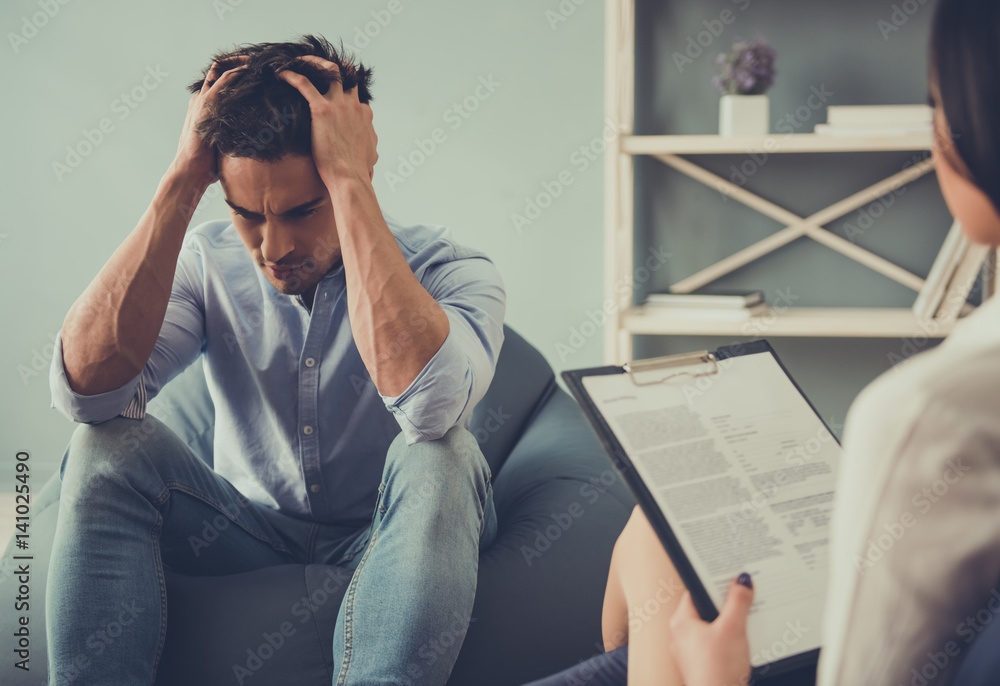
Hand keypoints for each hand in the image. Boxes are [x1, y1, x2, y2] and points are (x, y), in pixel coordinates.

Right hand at [171, 57, 247, 187]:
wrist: (190, 170)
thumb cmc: (206, 165)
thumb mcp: (222, 144)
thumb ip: (232, 136)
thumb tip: (253, 144)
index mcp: (203, 107)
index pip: (218, 81)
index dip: (236, 74)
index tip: (256, 74)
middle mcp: (201, 99)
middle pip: (218, 69)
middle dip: (238, 62)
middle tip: (260, 63)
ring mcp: (203, 100)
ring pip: (220, 69)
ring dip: (241, 63)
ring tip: (260, 63)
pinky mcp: (207, 104)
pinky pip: (224, 79)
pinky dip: (240, 71)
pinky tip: (254, 70)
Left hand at [276, 55, 377, 187]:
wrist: (350, 178)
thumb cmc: (359, 172)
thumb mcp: (372, 155)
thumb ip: (370, 146)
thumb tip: (372, 154)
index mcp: (364, 114)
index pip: (355, 95)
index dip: (343, 92)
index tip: (330, 94)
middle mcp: (354, 105)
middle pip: (346, 75)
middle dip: (331, 68)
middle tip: (316, 67)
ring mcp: (339, 105)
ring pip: (329, 70)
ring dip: (314, 63)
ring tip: (299, 62)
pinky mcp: (322, 109)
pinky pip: (304, 83)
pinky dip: (291, 75)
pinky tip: (281, 73)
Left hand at [668, 574, 754, 685]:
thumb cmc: (718, 669)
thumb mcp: (733, 628)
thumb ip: (738, 602)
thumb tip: (741, 581)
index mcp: (681, 621)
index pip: (696, 592)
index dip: (714, 585)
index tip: (729, 580)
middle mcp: (681, 636)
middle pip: (706, 610)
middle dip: (725, 607)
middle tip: (741, 603)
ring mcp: (690, 652)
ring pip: (712, 629)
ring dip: (728, 626)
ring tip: (744, 627)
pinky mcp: (701, 665)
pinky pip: (715, 646)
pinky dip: (727, 643)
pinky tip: (740, 647)